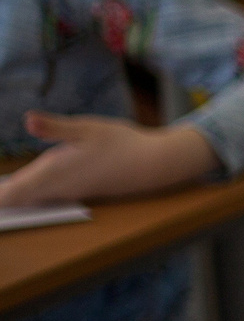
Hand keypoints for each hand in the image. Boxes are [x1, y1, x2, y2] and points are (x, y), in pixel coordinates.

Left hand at [0, 113, 216, 205]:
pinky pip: (39, 197)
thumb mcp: (88, 127)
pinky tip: (18, 184)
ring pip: (25, 200)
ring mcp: (63, 194)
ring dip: (10, 195)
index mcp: (51, 174)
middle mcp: (54, 189)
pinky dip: (24, 193)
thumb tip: (28, 119)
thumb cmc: (121, 143)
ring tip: (1, 192)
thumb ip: (55, 126)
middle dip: (0, 196)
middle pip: (12, 201)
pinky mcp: (71, 193)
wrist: (152, 165)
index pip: (8, 195)